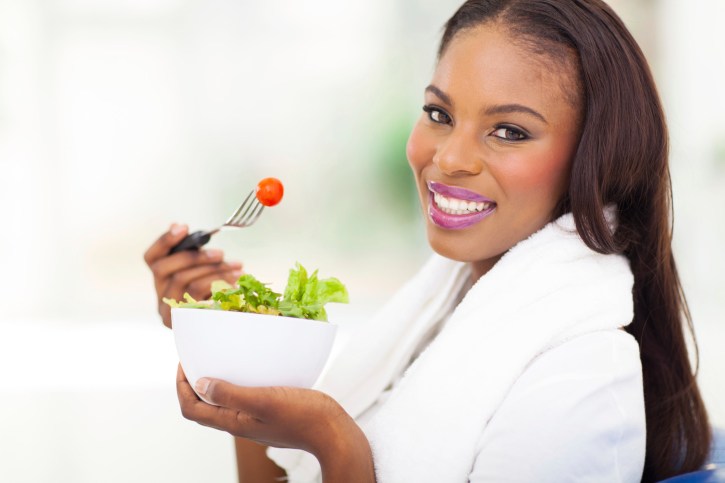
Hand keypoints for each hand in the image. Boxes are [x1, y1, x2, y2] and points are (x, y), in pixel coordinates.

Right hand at [144, 223, 241, 327]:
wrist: (223, 329)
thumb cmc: (215, 292)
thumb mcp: (202, 270)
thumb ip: (191, 252)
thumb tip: (177, 226)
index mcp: (161, 278)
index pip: (151, 257)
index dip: (164, 241)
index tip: (183, 226)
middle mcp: (160, 294)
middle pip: (165, 269)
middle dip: (195, 257)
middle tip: (220, 253)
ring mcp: (169, 311)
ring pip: (186, 283)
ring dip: (214, 271)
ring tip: (237, 267)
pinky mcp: (184, 322)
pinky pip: (200, 299)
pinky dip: (219, 286)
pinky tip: (235, 281)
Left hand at [176, 366, 375, 482]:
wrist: (332, 432)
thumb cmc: (302, 416)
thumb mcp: (264, 400)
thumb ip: (231, 394)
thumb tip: (200, 384)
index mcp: (234, 422)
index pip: (192, 409)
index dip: (181, 386)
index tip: (184, 362)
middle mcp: (240, 423)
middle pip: (203, 407)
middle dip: (194, 383)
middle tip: (197, 358)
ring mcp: (255, 420)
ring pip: (223, 402)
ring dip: (215, 382)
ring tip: (220, 359)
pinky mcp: (270, 413)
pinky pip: (243, 398)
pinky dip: (237, 382)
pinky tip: (250, 368)